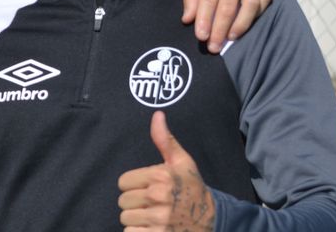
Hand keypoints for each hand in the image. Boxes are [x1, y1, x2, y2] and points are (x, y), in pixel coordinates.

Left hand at [118, 111, 214, 230]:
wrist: (212, 219)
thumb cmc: (192, 188)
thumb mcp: (182, 162)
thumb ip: (165, 140)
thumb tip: (157, 115)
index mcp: (161, 176)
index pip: (123, 182)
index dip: (133, 185)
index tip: (147, 188)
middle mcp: (159, 197)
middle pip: (123, 201)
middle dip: (134, 203)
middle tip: (151, 204)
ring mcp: (159, 220)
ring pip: (125, 218)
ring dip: (135, 220)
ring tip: (152, 217)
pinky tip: (151, 229)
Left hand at [182, 0, 270, 52]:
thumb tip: (188, 19)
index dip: (204, 18)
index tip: (201, 36)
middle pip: (229, 5)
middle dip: (220, 29)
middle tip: (214, 46)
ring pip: (250, 5)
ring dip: (240, 25)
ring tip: (229, 38)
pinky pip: (264, 0)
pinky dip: (256, 15)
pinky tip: (245, 25)